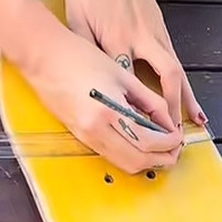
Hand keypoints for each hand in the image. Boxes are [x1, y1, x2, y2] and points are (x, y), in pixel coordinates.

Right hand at [21, 24, 184, 174]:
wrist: (43, 57)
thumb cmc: (78, 57)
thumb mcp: (123, 76)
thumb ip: (149, 101)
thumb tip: (168, 121)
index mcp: (109, 112)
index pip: (149, 141)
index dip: (169, 142)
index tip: (178, 136)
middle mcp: (96, 130)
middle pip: (138, 161)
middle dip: (161, 158)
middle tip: (174, 148)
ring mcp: (86, 137)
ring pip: (124, 164)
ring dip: (146, 161)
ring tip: (160, 147)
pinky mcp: (80, 137)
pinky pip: (111, 156)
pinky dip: (130, 154)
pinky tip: (139, 143)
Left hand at [63, 0, 207, 127]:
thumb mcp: (76, 16)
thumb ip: (84, 48)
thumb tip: (86, 78)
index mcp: (117, 37)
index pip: (129, 81)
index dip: (134, 109)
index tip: (136, 132)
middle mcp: (142, 38)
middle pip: (165, 78)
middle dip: (171, 109)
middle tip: (173, 134)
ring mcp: (156, 33)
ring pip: (177, 71)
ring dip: (187, 98)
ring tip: (197, 122)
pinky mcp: (160, 28)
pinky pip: (175, 60)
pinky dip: (184, 82)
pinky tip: (189, 96)